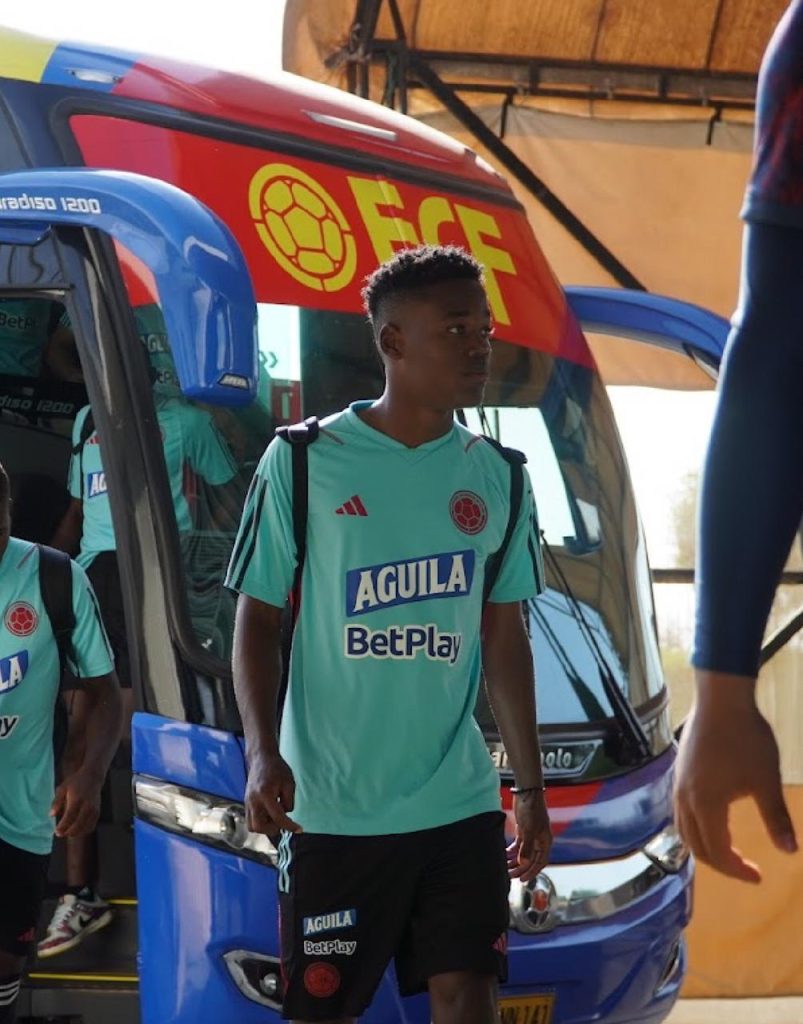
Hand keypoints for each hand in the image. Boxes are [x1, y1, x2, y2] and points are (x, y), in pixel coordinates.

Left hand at [50, 768, 102, 837]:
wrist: (93, 777)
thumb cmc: (75, 782)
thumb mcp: (63, 788)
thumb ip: (56, 802)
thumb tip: (51, 815)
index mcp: (77, 799)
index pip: (70, 816)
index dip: (63, 826)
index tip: (56, 831)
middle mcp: (87, 806)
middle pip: (78, 824)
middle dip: (68, 832)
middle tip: (59, 833)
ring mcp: (94, 810)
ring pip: (85, 828)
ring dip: (75, 833)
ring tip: (66, 832)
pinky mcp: (97, 812)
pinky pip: (91, 826)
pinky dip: (83, 831)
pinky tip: (76, 830)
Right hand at [245, 752, 301, 836]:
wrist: (261, 758)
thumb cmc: (277, 769)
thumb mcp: (289, 783)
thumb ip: (289, 801)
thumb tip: (286, 814)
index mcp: (265, 794)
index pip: (278, 817)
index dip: (290, 826)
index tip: (300, 829)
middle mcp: (253, 801)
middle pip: (259, 827)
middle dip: (273, 828)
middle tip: (282, 820)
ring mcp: (247, 802)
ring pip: (252, 826)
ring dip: (265, 827)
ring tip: (275, 816)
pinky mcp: (246, 803)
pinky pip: (250, 820)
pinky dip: (260, 822)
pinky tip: (269, 813)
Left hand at [507, 790, 551, 881]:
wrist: (527, 793)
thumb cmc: (532, 810)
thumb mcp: (529, 830)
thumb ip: (526, 847)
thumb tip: (523, 863)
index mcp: (545, 842)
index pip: (540, 862)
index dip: (532, 872)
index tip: (522, 880)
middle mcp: (539, 840)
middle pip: (530, 859)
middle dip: (520, 868)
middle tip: (509, 876)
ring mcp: (531, 835)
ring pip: (523, 853)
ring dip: (515, 861)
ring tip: (505, 868)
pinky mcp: (523, 830)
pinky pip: (518, 845)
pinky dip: (512, 851)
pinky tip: (504, 855)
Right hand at [674, 673, 796, 882]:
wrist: (720, 699)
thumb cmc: (746, 739)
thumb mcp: (766, 780)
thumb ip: (776, 818)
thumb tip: (791, 852)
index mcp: (706, 806)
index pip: (718, 852)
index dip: (738, 870)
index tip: (759, 877)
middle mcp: (685, 799)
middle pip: (695, 846)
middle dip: (721, 864)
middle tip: (746, 868)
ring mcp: (678, 784)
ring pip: (683, 829)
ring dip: (704, 846)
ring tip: (728, 850)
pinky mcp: (678, 772)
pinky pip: (680, 812)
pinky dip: (695, 827)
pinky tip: (711, 819)